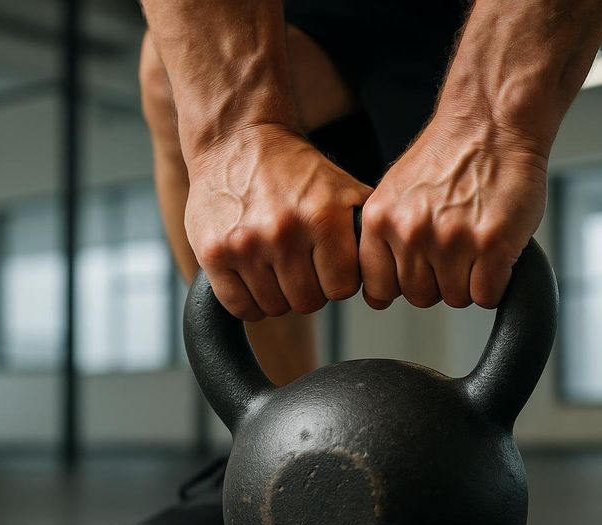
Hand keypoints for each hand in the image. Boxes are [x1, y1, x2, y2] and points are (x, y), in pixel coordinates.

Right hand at [186, 124, 371, 320]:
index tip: (329, 268)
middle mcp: (283, 231)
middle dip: (309, 288)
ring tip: (276, 266)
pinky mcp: (213, 253)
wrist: (237, 140)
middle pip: (308, 302)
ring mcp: (245, 244)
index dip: (338, 281)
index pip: (342, 288)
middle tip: (301, 265)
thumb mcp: (342, 188)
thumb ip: (365, 228)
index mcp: (322, 216)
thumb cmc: (292, 169)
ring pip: (275, 307)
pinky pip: (241, 307)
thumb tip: (387, 268)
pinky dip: (250, 301)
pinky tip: (254, 277)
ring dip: (279, 294)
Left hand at [360, 117, 547, 308]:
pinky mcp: (492, 245)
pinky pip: (486, 296)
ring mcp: (452, 240)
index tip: (417, 269)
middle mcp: (411, 232)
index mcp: (381, 219)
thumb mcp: (395, 191)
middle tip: (455, 248)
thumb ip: (384, 235)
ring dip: (469, 280)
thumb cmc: (450, 155)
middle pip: (420, 297)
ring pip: (455, 298)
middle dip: (439, 281)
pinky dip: (495, 282)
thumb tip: (379, 289)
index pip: (378, 290)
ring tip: (476, 242)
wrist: (492, 122)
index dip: (402, 283)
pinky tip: (495, 251)